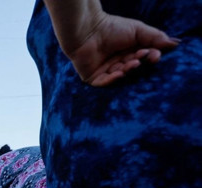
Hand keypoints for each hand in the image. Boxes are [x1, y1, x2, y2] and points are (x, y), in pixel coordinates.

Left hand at [60, 12, 179, 85]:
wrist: (88, 30)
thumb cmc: (111, 28)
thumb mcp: (138, 31)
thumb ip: (155, 37)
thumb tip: (175, 44)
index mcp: (129, 53)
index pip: (143, 61)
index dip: (150, 59)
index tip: (154, 55)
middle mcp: (118, 64)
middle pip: (134, 70)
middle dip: (140, 64)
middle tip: (143, 56)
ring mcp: (106, 72)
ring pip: (122, 76)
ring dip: (129, 70)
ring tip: (132, 61)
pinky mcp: (93, 79)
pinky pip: (105, 84)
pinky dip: (114, 79)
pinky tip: (120, 72)